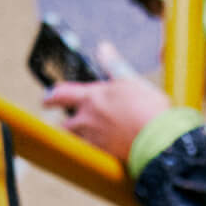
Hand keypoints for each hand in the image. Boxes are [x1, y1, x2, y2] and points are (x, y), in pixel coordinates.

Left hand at [45, 55, 169, 162]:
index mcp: (92, 98)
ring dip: (80, 139)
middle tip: (70, 123)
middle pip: (66, 124)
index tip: (46, 100)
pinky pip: (93, 155)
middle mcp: (87, 120)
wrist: (160, 140)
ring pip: (78, 141)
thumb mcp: (130, 80)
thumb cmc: (148, 108)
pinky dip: (95, 152)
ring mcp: (94, 140)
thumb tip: (102, 48)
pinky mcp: (104, 157)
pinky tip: (105, 152)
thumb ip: (113, 64)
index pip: (62, 94)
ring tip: (90, 138)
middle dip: (67, 123)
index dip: (51, 97)